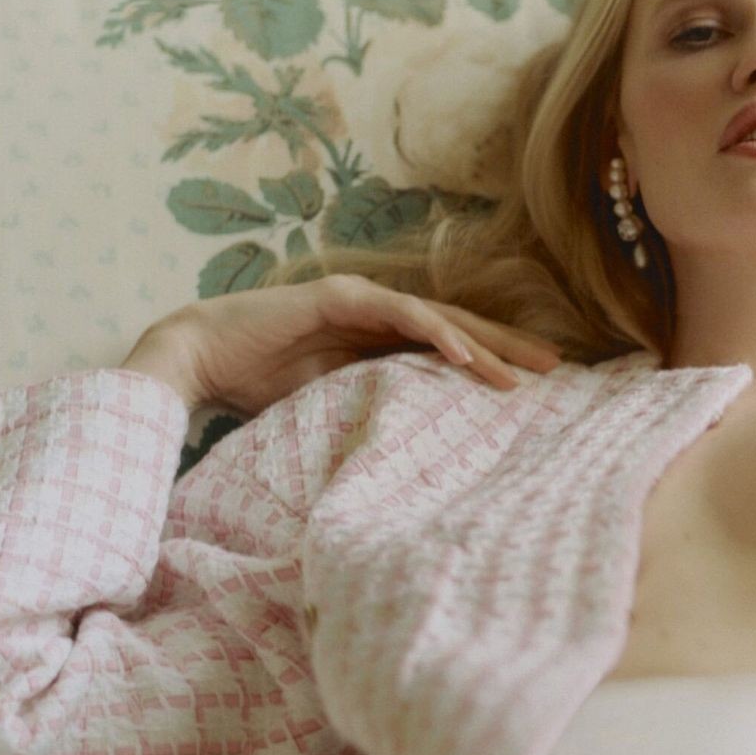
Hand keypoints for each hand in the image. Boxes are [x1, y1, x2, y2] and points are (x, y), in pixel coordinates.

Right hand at [123, 275, 562, 415]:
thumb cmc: (255, 388)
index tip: (534, 390)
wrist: (197, 360)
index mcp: (376, 342)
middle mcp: (376, 315)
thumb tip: (414, 456)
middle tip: (558, 370)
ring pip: (439, 320)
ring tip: (525, 371)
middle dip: (509, 348)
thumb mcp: (330, 408)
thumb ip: (373, 412)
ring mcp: (359, 302)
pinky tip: (469, 356)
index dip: (492, 364)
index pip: (447, 350)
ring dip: (486, 344)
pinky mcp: (338, 298)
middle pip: (457, 330)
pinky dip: (437, 334)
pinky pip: (400, 315)